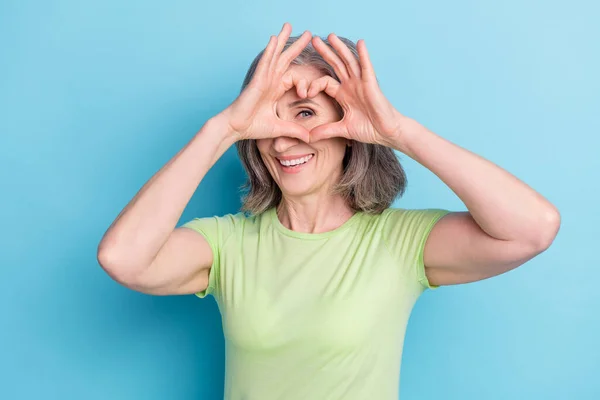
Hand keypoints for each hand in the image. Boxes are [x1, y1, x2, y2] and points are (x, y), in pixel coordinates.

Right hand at [222, 23, 311, 141]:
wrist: (235, 129)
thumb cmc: (252, 127)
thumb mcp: (280, 128)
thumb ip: (295, 130)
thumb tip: (310, 138)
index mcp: (275, 90)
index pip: (294, 77)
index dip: (304, 83)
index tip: (307, 93)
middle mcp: (270, 81)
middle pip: (285, 59)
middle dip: (296, 46)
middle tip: (308, 34)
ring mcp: (263, 79)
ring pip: (275, 55)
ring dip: (282, 40)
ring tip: (289, 25)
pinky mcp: (257, 81)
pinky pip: (265, 63)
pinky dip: (270, 50)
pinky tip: (274, 38)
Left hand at [307, 34, 404, 146]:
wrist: (387, 133)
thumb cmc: (369, 129)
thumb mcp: (343, 129)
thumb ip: (326, 131)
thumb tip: (308, 137)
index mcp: (343, 95)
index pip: (325, 82)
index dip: (314, 84)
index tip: (305, 92)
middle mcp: (351, 86)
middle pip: (336, 65)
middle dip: (325, 52)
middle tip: (314, 40)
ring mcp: (361, 83)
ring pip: (349, 62)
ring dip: (340, 48)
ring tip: (330, 36)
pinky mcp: (371, 84)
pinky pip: (366, 67)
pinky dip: (363, 55)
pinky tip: (360, 43)